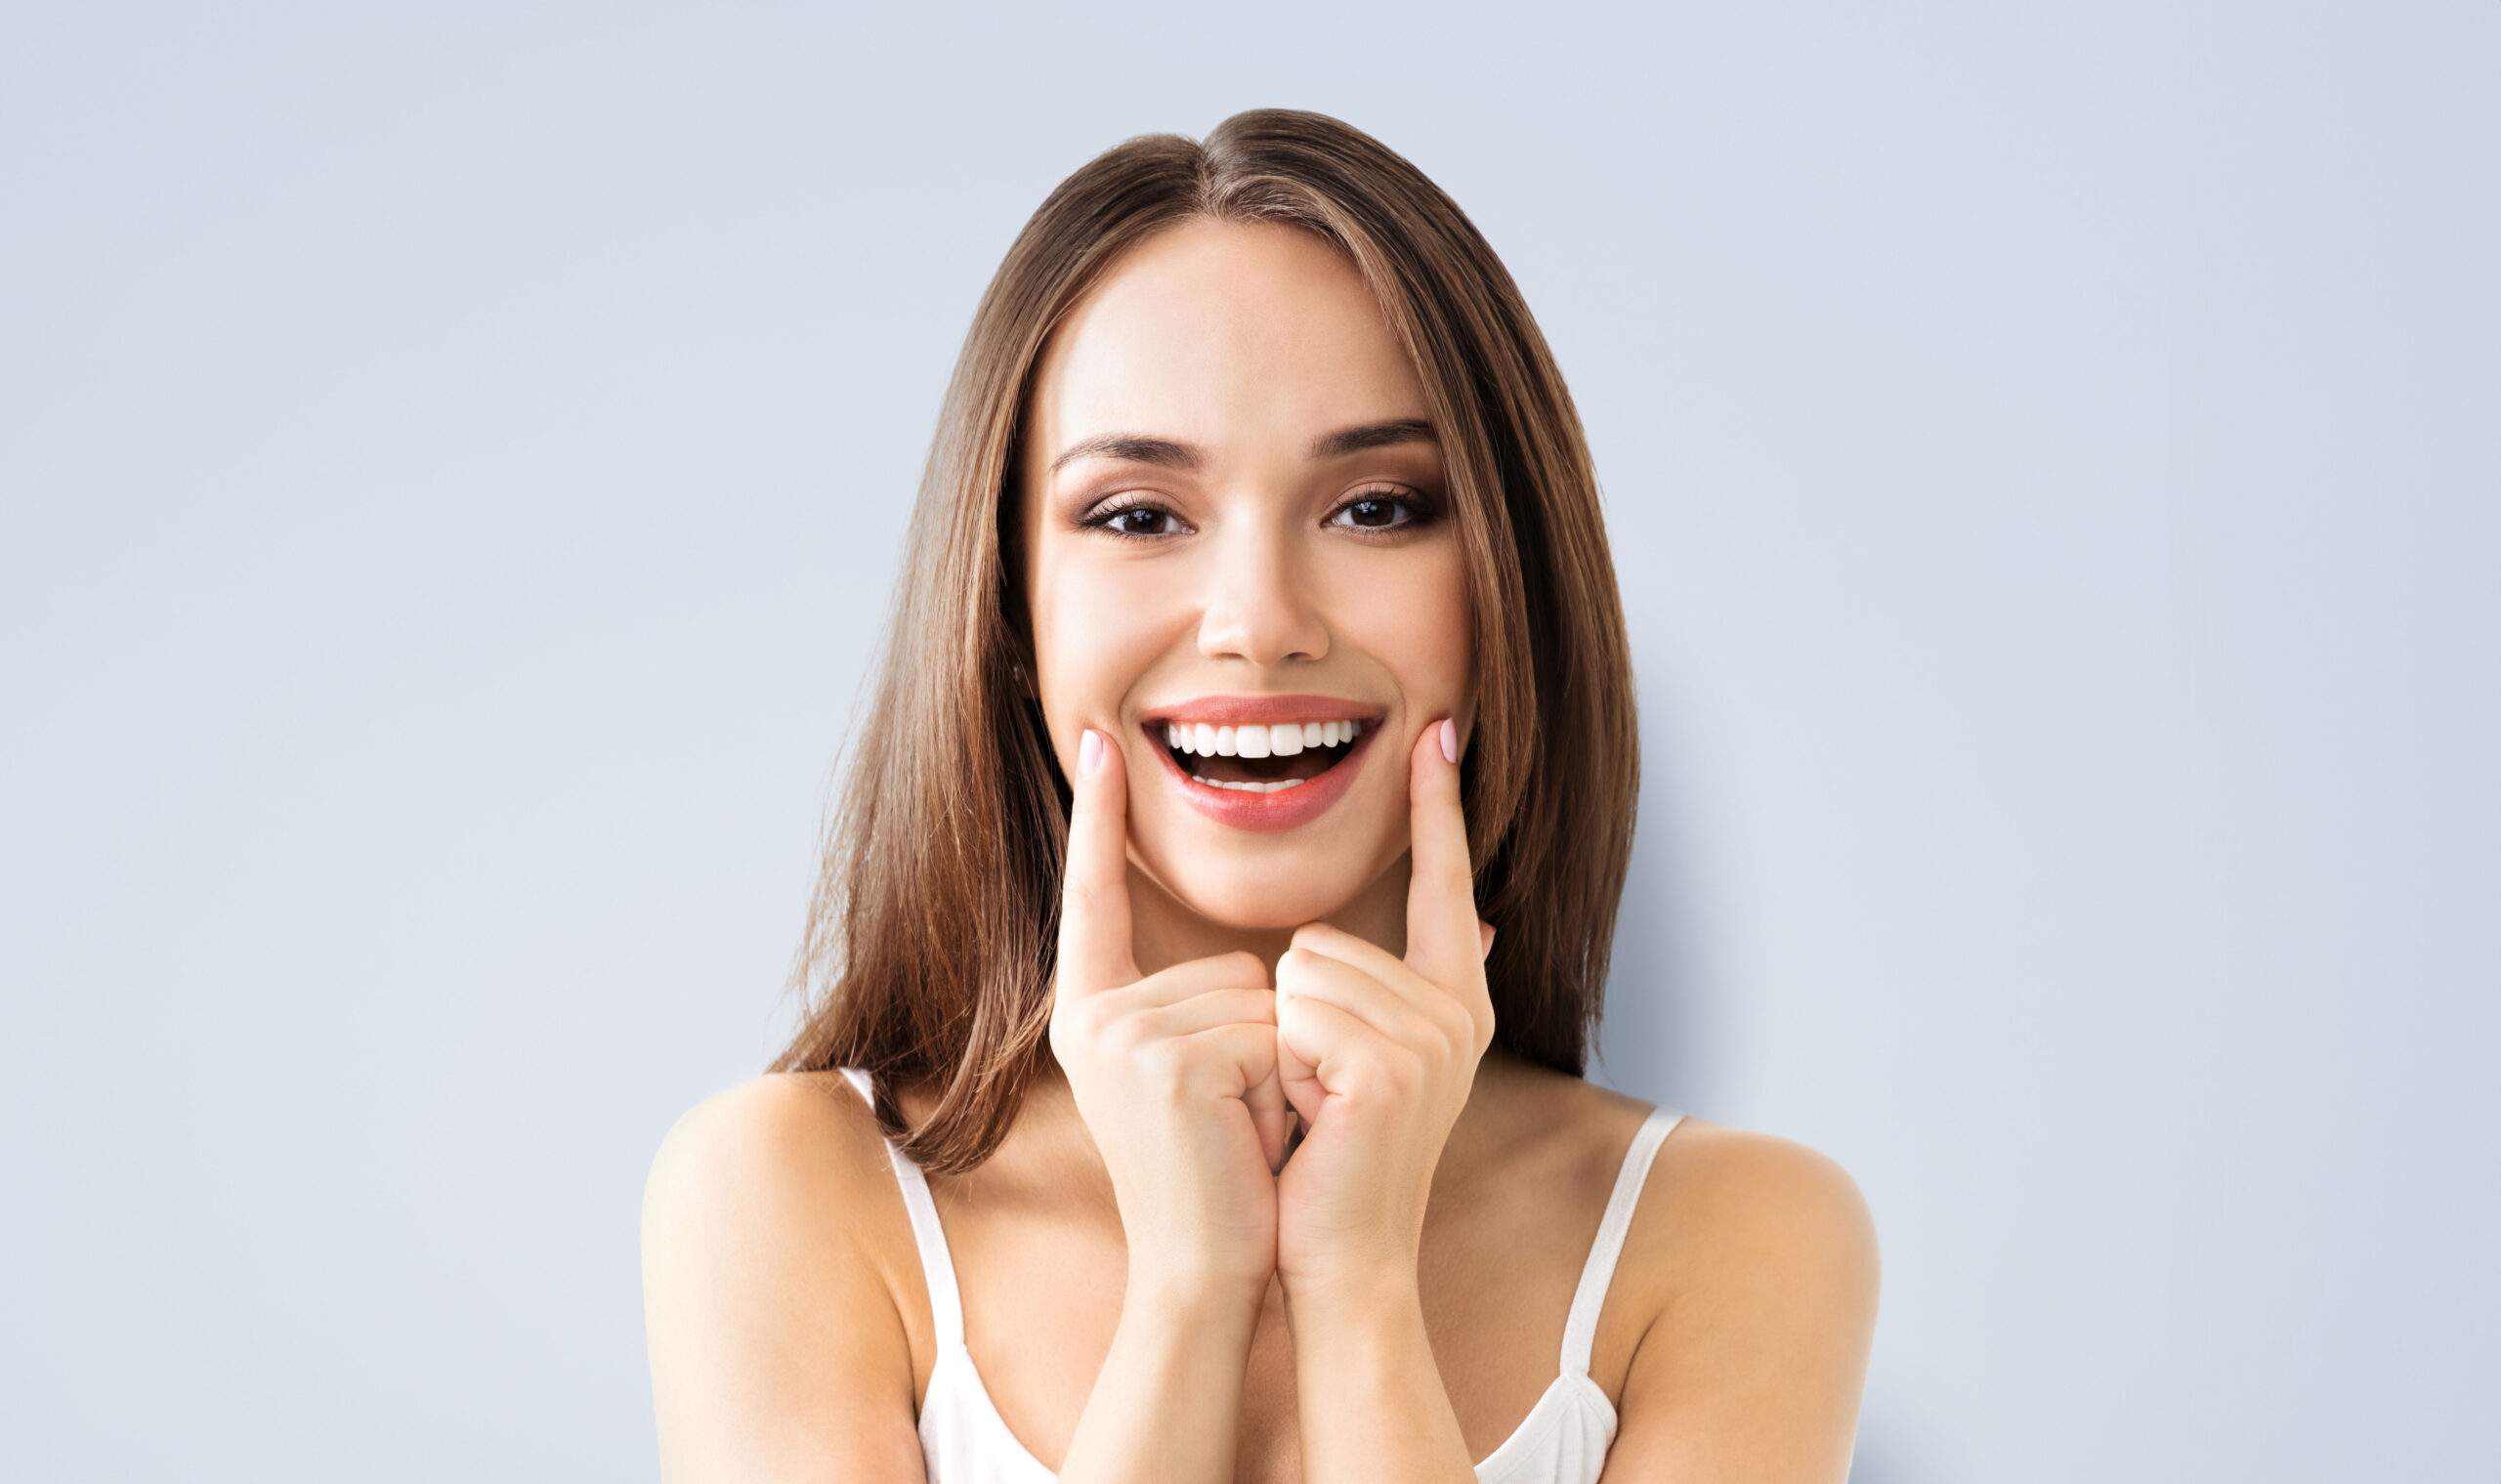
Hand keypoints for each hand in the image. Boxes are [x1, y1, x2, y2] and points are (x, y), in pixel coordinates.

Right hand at [1049, 728, 1292, 1300]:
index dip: (1098, 819)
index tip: (1097, 741)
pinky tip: (1245, 1136)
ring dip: (1282, 1067)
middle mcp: (1093, 1016)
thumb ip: (1246, 999)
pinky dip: (1284, 1086)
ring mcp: (1123, 1036)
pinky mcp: (1165, 1060)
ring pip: (1262, 996)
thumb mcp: (1223, 1069)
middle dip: (1267, 1038)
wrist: (1205, 1268)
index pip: (1095, 897)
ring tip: (1241, 1130)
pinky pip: (1272, 1031)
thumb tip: (1433, 928)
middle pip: (1235, 961)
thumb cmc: (1225, 1173)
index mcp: (1094, 1011)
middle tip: (1235, 1118)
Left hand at [1272, 717, 1496, 1292]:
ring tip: (1314, 1109)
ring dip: (1282, 1044)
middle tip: (1318, 1095)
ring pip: (1299, 972)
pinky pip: (1294, 1013)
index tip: (1439, 726)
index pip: (1445, 879)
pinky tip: (1312, 1119)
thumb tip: (1488, 919)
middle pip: (1322, 938)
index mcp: (1457, 999)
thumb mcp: (1373, 1060)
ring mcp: (1432, 1038)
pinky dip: (1282, 1067)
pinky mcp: (1389, 1066)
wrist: (1339, 1256)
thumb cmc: (1333, 1160)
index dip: (1438, 803)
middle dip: (1292, 1015)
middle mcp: (1458, 1011)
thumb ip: (1411, 987)